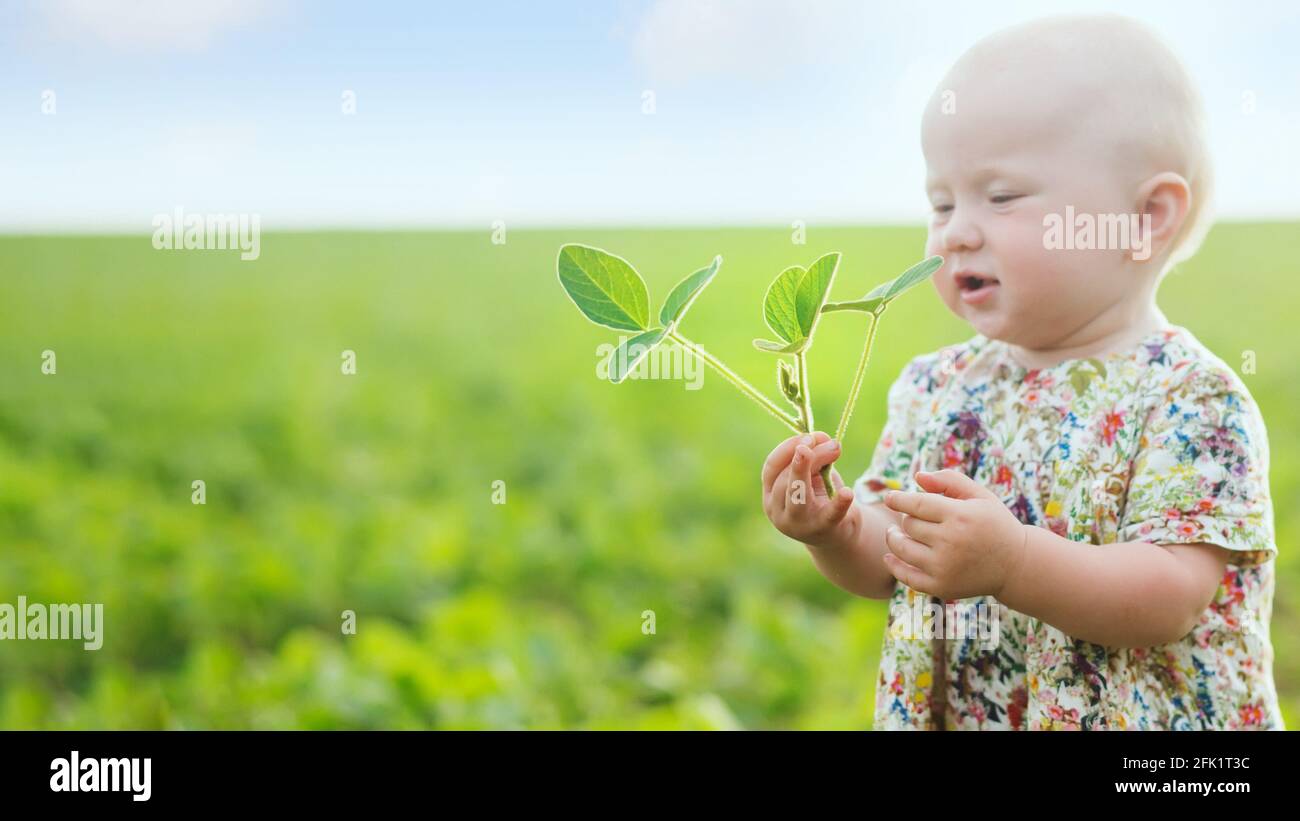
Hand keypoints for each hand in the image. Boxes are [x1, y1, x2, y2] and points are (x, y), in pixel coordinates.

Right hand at [761, 431, 857, 546]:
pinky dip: (838, 503)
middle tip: (831, 443)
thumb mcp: (814, 475)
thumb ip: (814, 456)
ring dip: (816, 465)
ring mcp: (797, 524)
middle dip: (807, 455)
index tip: (810, 436)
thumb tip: (821, 437)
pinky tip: (847, 492)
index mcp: (770, 493)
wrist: (836, 535)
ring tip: (835, 450)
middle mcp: (777, 510)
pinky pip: (829, 515)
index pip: (772, 467)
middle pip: (785, 477)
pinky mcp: (822, 530)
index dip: (789, 448)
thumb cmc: (820, 499)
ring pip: (798, 493)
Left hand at [881, 469, 1027, 600]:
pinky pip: (907, 576)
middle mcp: (951, 542)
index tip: (890, 497)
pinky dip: (894, 566)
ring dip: (894, 538)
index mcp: (960, 516)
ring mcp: (945, 567)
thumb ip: (950, 481)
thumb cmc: (994, 524)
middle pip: (909, 525)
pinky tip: (889, 556)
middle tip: (911, 518)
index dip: (898, 499)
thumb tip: (918, 476)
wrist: (1016, 564)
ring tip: (895, 532)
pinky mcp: (942, 586)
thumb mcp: (980, 496)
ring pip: (902, 548)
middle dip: (906, 518)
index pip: (917, 504)